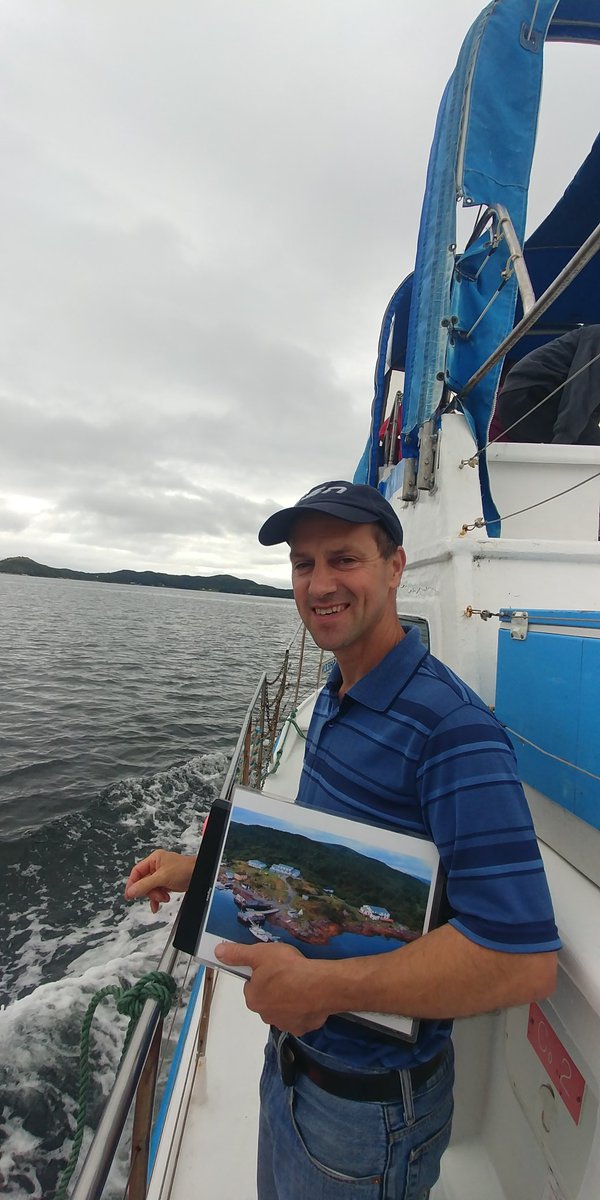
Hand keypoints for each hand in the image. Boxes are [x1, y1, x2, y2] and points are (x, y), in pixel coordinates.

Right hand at [125, 849, 195, 913]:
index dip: (132, 884)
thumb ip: (145, 885)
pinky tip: (157, 905)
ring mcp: (162, 875)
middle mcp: (157, 866)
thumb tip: (131, 891)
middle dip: (150, 892)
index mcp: (154, 859)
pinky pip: (157, 892)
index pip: (137, 872)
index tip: (129, 895)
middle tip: (157, 895)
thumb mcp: (162, 877)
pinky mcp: (167, 883)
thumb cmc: (185, 869)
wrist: (200, 874)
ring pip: (151, 889)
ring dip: (156, 896)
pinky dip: (157, 899)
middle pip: (143, 882)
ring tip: (164, 897)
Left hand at [214, 941, 331, 1035]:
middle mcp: (265, 1015)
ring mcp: (285, 1024)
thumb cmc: (289, 968)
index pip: (252, 986)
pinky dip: (303, 1010)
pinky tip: (309, 998)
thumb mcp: (260, 954)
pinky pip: (299, 1018)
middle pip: (267, 999)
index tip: (274, 968)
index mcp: (253, 999)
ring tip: (301, 985)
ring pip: (283, 1010)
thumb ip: (238, 954)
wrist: (321, 986)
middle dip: (275, 989)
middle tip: (288, 975)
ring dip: (288, 1000)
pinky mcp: (302, 1028)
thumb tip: (218, 952)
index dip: (262, 975)